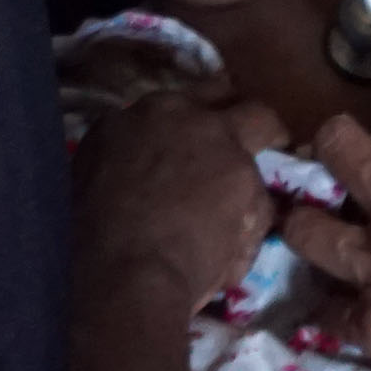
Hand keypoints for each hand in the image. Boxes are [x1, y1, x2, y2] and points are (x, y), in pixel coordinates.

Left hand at [74, 90, 289, 318]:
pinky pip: (126, 128)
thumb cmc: (192, 262)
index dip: (271, 132)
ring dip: (176, 124)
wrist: (120, 278)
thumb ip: (258, 200)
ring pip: (166, 108)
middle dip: (226, 110)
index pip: (261, 116)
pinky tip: (132, 167)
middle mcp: (181, 113)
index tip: (272, 144)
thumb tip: (257, 195)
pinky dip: (136, 142)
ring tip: (174, 149)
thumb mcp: (246, 234)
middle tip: (225, 134)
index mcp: (226, 135)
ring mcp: (135, 119)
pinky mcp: (97, 135)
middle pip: (214, 92)